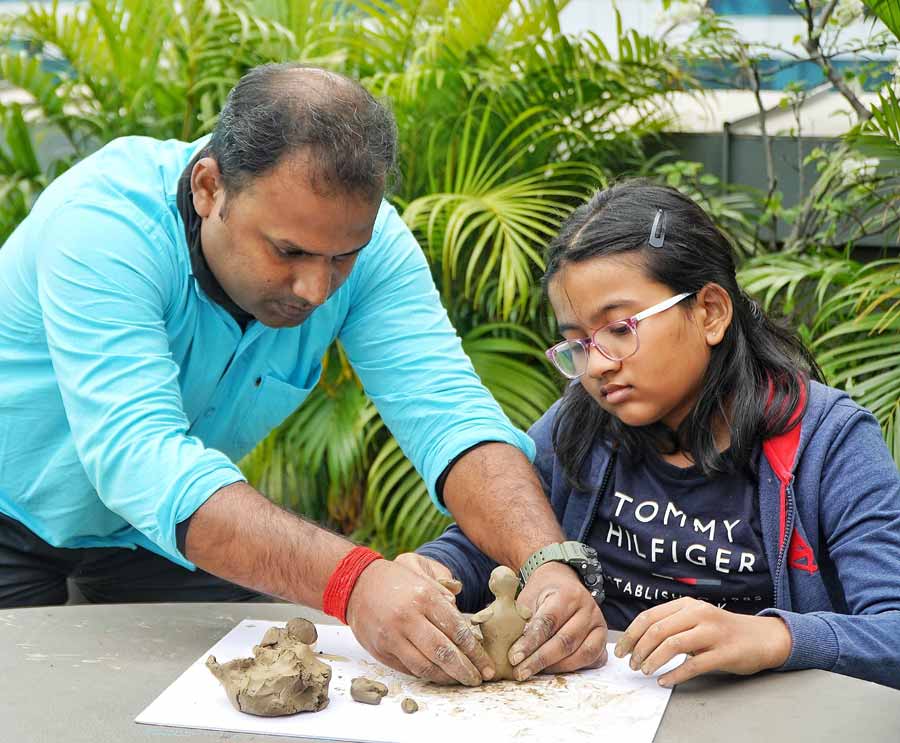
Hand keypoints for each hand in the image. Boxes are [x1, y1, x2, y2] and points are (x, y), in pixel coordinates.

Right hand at [346, 558, 492, 685]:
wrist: (356, 583)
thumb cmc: (395, 580)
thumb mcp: (423, 578)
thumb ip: (445, 597)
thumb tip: (464, 620)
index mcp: (424, 597)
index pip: (457, 631)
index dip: (475, 652)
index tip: (486, 665)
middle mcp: (409, 618)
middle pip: (444, 652)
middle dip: (465, 670)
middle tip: (478, 679)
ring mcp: (392, 636)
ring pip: (425, 666)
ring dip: (446, 677)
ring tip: (461, 680)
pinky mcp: (381, 650)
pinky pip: (408, 668)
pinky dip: (426, 674)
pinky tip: (439, 675)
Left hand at [508, 561, 607, 680]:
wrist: (563, 581)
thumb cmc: (542, 592)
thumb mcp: (527, 596)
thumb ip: (519, 618)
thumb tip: (506, 645)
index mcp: (567, 594)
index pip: (548, 622)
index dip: (530, 642)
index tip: (513, 657)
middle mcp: (588, 609)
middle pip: (565, 641)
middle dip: (540, 660)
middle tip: (520, 671)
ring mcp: (599, 624)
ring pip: (580, 654)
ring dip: (556, 668)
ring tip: (533, 672)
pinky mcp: (602, 638)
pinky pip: (592, 659)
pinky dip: (574, 669)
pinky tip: (554, 671)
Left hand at [613, 597, 792, 686]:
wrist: (761, 637)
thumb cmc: (721, 630)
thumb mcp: (695, 618)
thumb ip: (671, 623)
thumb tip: (637, 640)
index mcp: (686, 605)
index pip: (649, 616)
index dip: (631, 635)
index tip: (621, 650)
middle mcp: (698, 614)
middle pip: (657, 630)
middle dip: (639, 649)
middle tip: (632, 664)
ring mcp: (712, 632)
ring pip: (672, 645)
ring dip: (653, 660)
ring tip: (645, 671)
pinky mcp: (724, 652)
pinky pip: (693, 665)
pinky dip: (675, 674)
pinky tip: (665, 681)